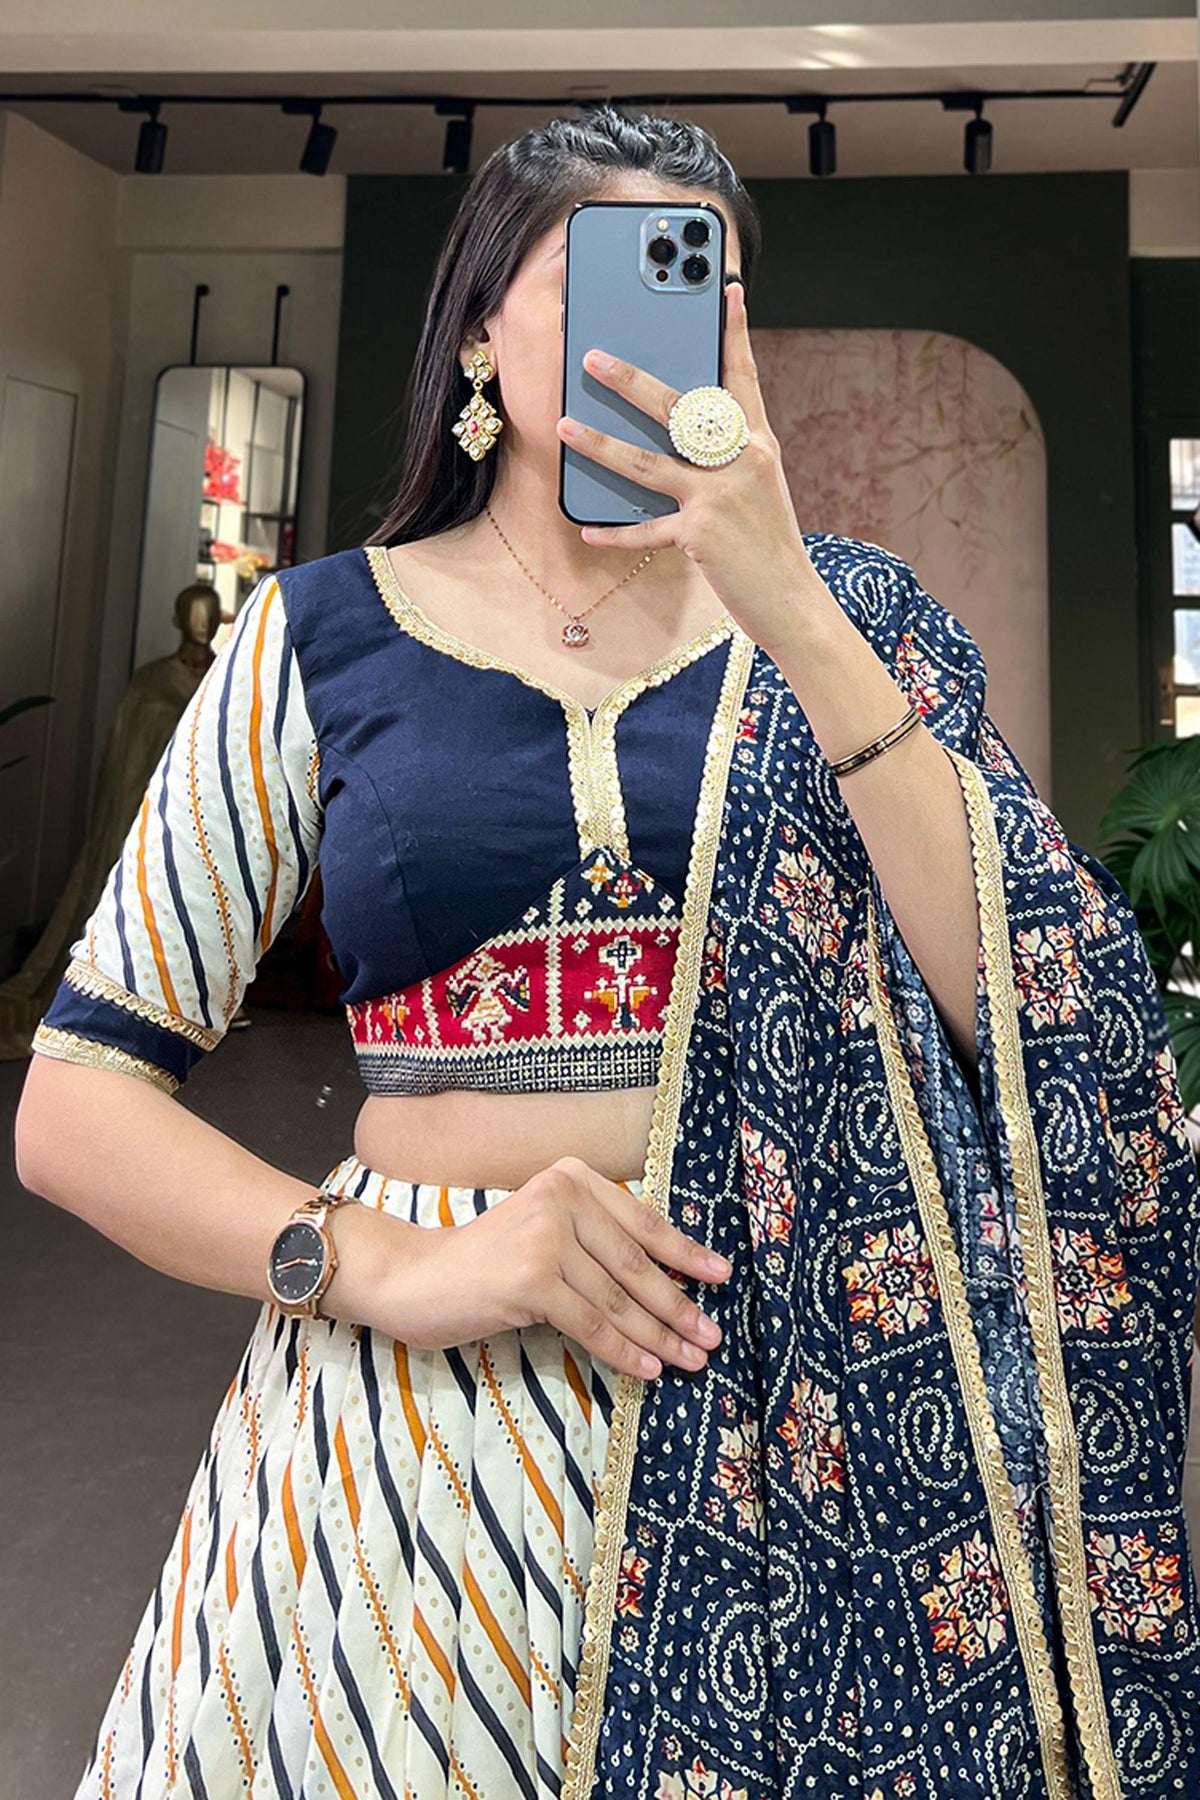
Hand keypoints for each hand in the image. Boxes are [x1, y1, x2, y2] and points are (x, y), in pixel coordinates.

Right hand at [382, 1154, 731, 1379]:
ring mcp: (545, 1237)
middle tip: (711, 1337)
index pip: (641, 1221)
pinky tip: (648, 1368)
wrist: (411, 1277)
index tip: (721, 1277)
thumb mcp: (543, 1233)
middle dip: (678, 1306)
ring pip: (617, 1299)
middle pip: (635, 1264)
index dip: (685, 1253)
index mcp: (570, 1178)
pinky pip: (591, 1323)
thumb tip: (665, 1283)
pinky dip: (623, 1350)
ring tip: (689, 1360)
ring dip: (659, 1336)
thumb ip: (592, 1242)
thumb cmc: (482, 1263)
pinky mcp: (530, 1279)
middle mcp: (561, 1197)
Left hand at [555, 279, 822, 658]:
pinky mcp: (700, 533)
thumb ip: (728, 457)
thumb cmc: (769, 544)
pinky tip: (588, 528)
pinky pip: (646, 530)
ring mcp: (719, 496)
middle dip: (631, 381)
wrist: (792, 599)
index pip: (743, 377)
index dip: (734, 333)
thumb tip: (679, 435)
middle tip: (593, 358)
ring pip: (648, 462)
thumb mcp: (759, 489)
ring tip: (565, 427)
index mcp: (757, 444)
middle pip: (678, 409)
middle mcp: (740, 461)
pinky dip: (616, 532)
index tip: (726, 292)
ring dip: (600, 444)